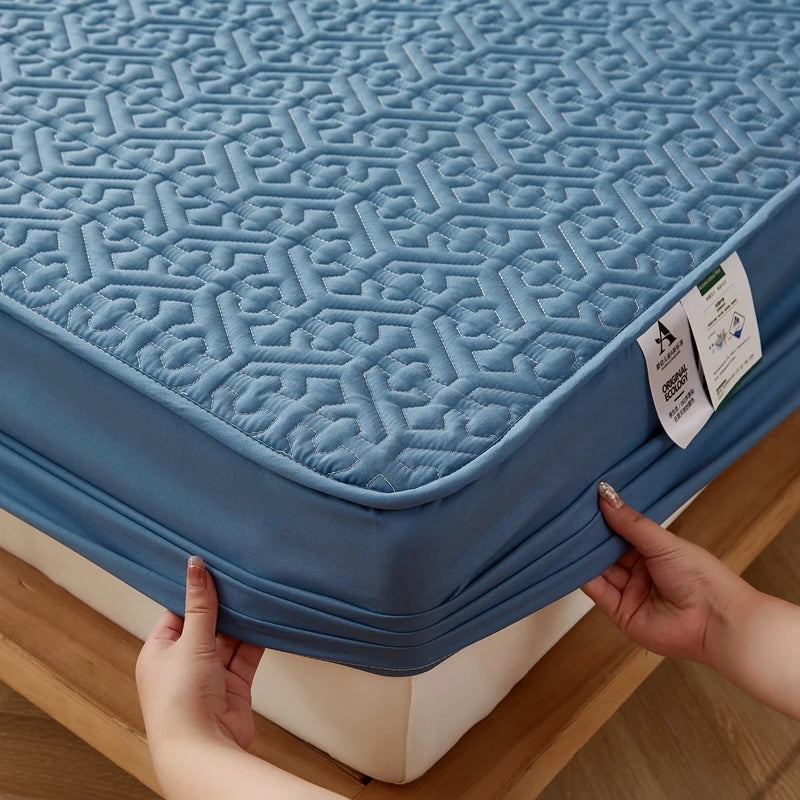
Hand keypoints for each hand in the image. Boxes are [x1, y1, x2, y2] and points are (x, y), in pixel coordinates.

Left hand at [136, 557, 264, 754]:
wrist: (201, 748)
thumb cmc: (180, 700)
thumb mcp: (189, 641)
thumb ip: (200, 604)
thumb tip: (195, 566)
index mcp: (158, 652)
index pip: (177, 612)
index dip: (194, 593)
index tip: (213, 569)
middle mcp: (182, 664)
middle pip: (206, 625)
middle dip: (224, 607)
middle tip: (240, 577)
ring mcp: (208, 677)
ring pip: (229, 640)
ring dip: (242, 623)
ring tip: (257, 594)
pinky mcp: (232, 688)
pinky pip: (245, 657)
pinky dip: (256, 640)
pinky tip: (267, 621)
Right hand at [581, 482, 749, 662]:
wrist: (716, 621)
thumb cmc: (699, 576)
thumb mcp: (662, 542)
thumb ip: (630, 522)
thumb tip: (605, 493)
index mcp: (653, 551)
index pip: (620, 532)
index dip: (603, 519)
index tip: (581, 502)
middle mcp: (639, 571)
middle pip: (606, 552)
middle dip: (589, 537)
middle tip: (566, 517)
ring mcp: (629, 592)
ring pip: (598, 570)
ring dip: (582, 556)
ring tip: (563, 535)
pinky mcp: (620, 613)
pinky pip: (597, 592)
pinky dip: (582, 577)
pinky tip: (570, 561)